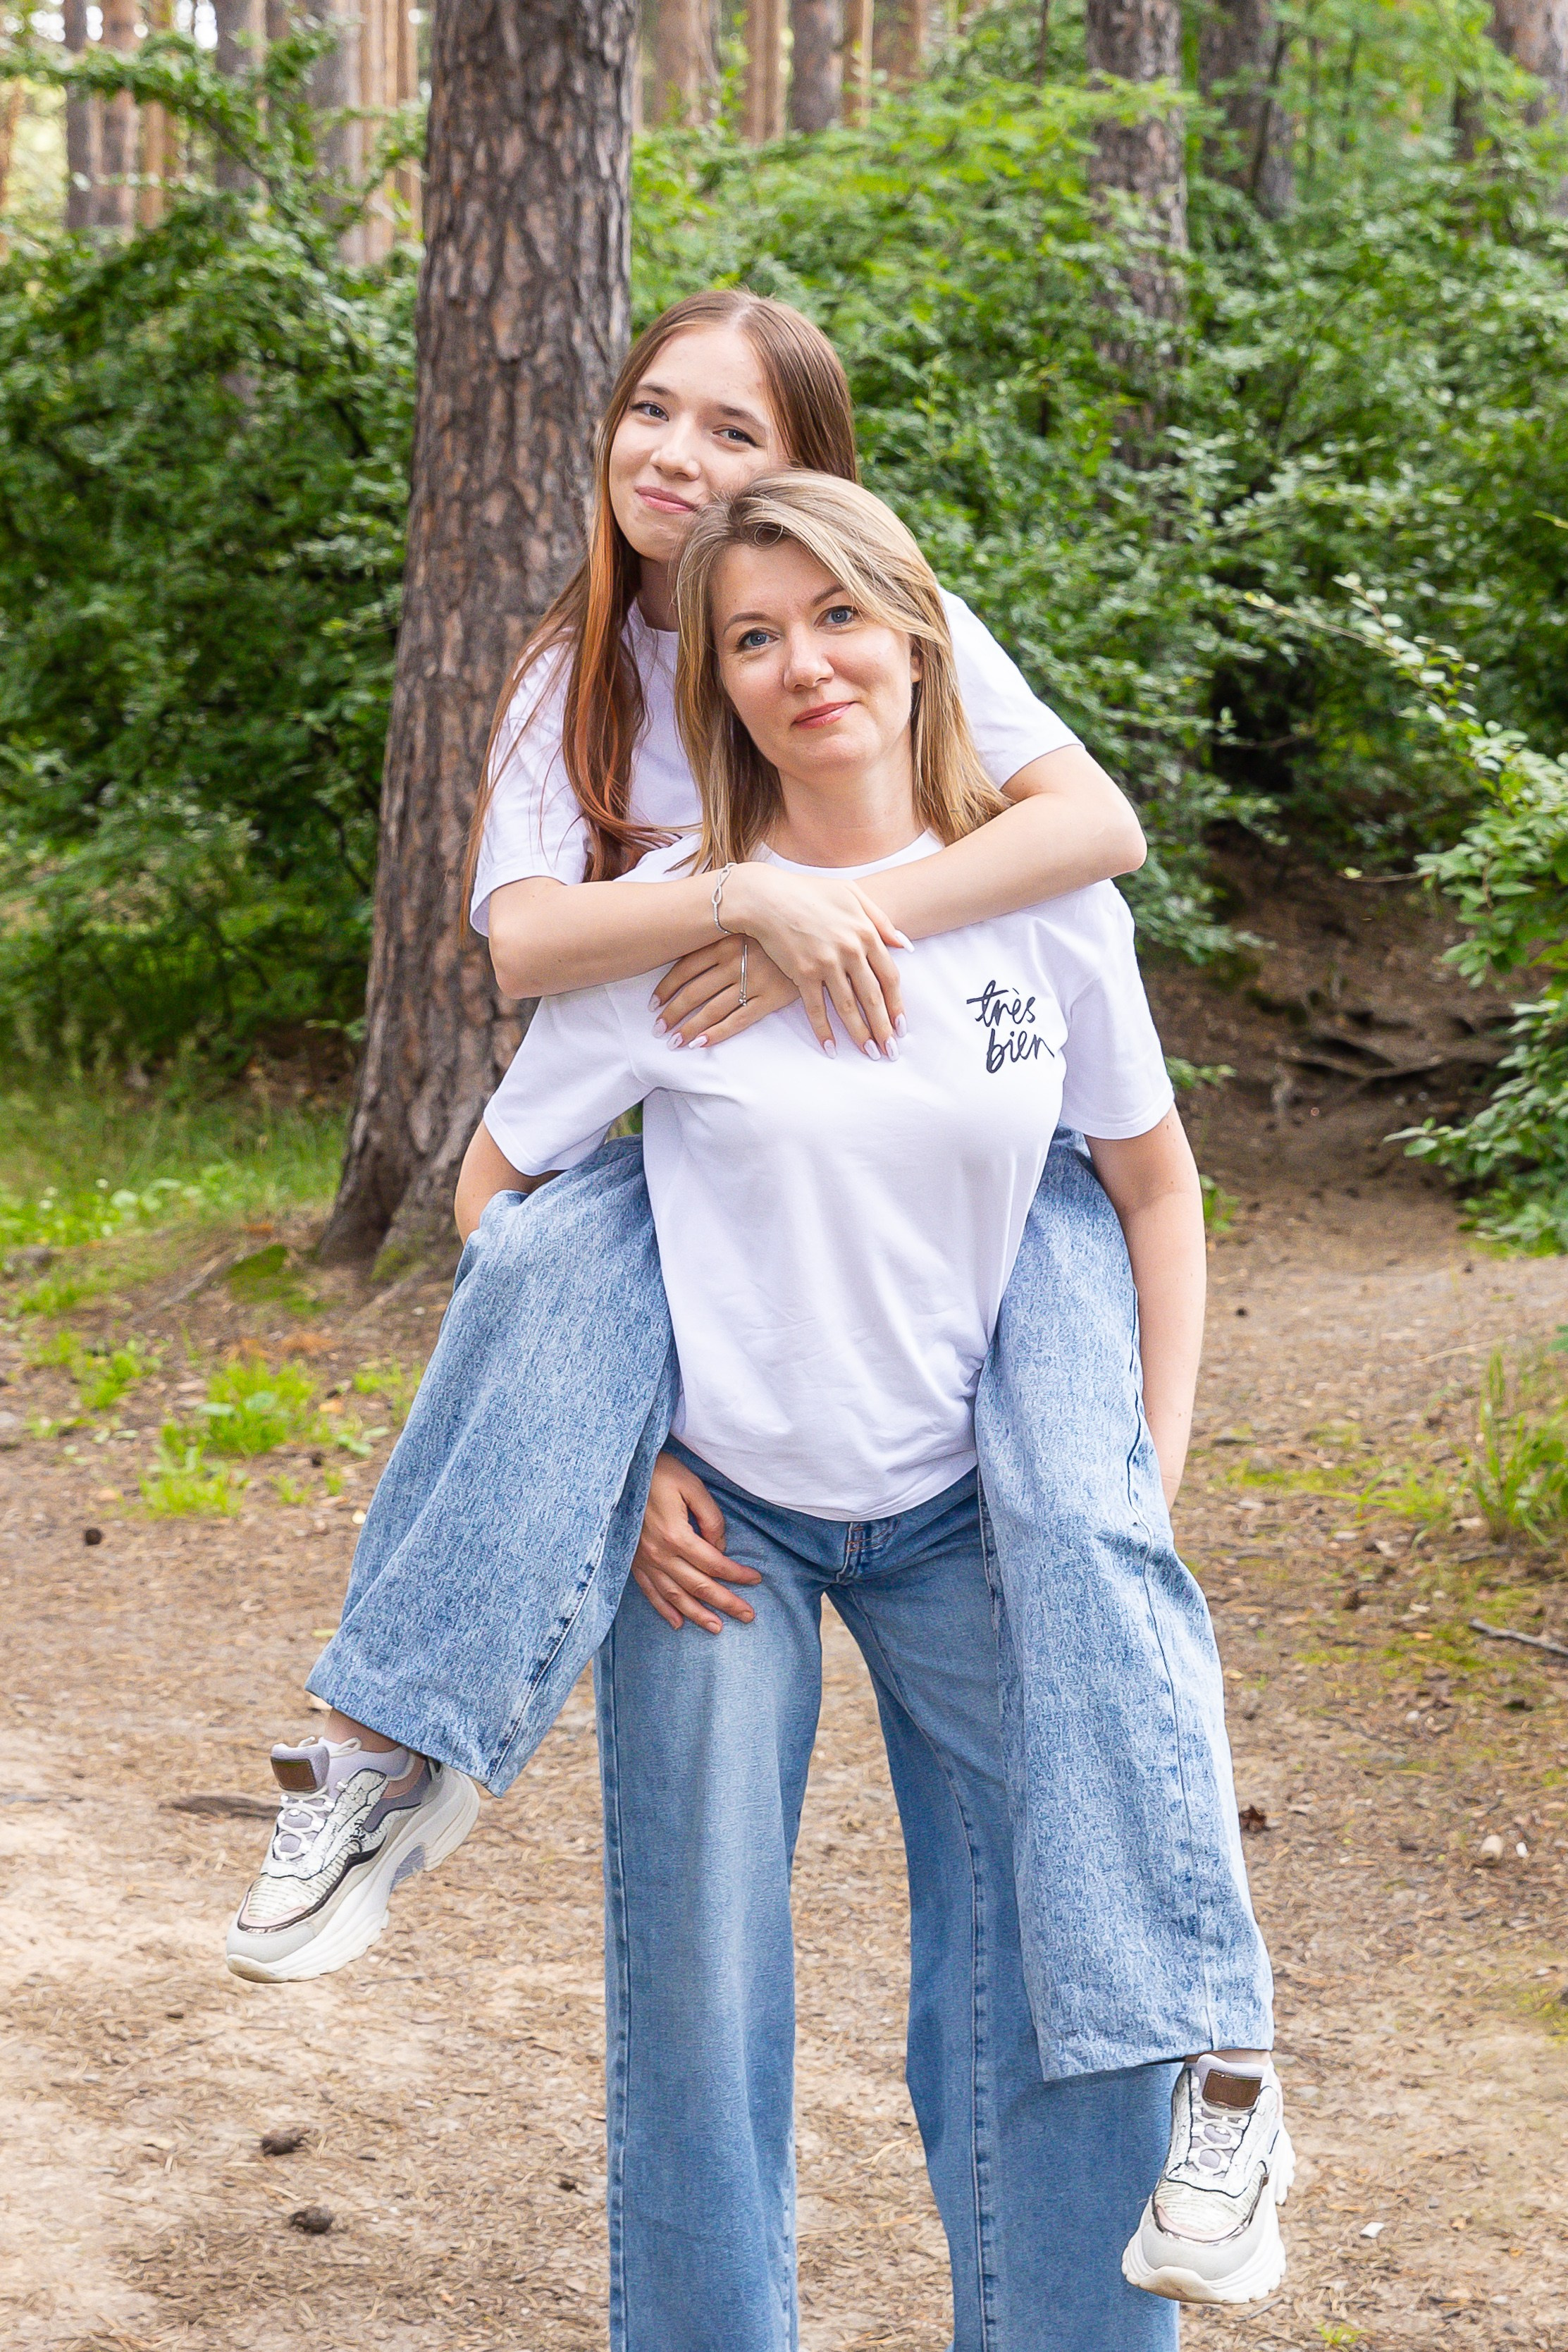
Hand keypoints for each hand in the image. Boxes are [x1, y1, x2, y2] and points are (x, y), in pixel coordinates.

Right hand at [630, 1451, 762, 1632]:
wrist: (618, 1470)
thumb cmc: (659, 1473)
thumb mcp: (692, 1486)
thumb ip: (711, 1518)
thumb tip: (719, 1547)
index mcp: (677, 1535)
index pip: (714, 1563)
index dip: (737, 1574)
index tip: (755, 1579)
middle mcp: (659, 1554)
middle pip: (698, 1586)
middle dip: (725, 1603)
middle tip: (748, 1616)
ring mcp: (643, 1560)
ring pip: (674, 1596)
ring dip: (697, 1615)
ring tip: (717, 1628)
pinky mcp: (631, 1561)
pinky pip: (649, 1591)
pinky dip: (663, 1609)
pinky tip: (676, 1623)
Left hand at [652, 934, 796, 1046]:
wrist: (818, 933)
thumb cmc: (779, 927)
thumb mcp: (748, 924)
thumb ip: (722, 936)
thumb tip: (689, 948)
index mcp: (725, 942)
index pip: (685, 968)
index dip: (666, 988)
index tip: (653, 1003)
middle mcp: (734, 962)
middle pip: (694, 992)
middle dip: (672, 1013)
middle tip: (658, 1029)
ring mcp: (753, 981)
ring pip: (711, 1009)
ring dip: (689, 1028)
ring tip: (673, 1041)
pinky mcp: (771, 998)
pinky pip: (738, 1020)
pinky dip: (717, 1033)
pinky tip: (700, 1044)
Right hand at [718, 865, 909, 1057]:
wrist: (767, 897)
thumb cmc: (809, 892)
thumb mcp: (852, 894)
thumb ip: (880, 919)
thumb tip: (905, 946)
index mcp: (865, 932)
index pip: (889, 977)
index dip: (897, 1004)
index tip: (901, 1025)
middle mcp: (849, 950)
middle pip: (872, 997)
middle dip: (883, 1028)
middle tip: (891, 1051)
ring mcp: (826, 963)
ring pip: (847, 1007)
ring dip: (860, 1034)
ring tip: (869, 1053)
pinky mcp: (802, 973)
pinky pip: (816, 1009)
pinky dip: (823, 1030)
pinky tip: (831, 1049)